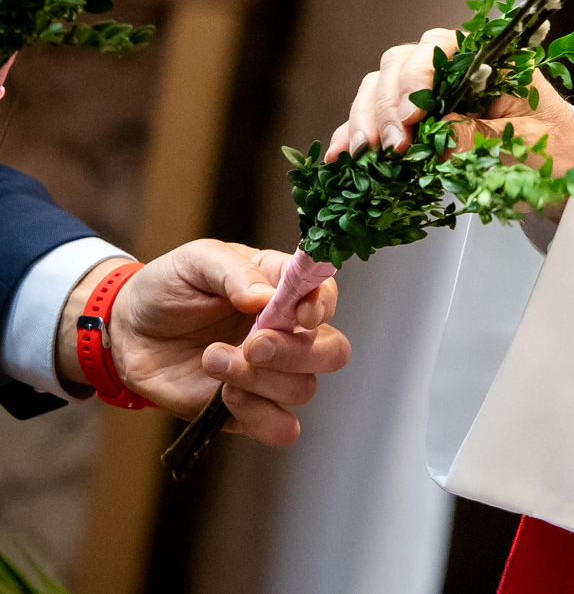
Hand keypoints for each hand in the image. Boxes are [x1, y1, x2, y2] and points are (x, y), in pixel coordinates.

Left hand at [57, 241, 350, 442]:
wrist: (127, 330)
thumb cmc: (168, 286)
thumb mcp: (197, 260)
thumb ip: (234, 272)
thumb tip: (265, 298)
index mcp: (284, 290)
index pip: (326, 297)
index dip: (322, 307)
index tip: (298, 315)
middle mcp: (287, 334)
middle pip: (332, 352)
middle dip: (296, 352)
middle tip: (252, 344)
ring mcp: (269, 375)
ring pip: (303, 389)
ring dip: (258, 379)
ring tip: (212, 358)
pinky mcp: (246, 410)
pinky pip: (279, 428)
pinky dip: (260, 416)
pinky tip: (224, 396)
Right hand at [325, 29, 573, 212]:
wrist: (551, 172)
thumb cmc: (549, 149)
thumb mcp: (526, 144)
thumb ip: (481, 136)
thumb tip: (435, 132)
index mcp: (487, 61)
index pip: (441, 45)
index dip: (418, 75)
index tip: (412, 115)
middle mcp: (451, 71)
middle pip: (400, 63)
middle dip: (387, 103)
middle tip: (392, 145)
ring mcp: (426, 95)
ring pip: (378, 87)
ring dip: (366, 118)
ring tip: (367, 154)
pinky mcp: (409, 124)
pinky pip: (371, 120)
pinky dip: (351, 134)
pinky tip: (339, 156)